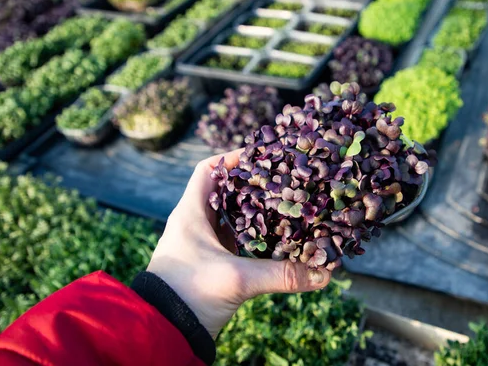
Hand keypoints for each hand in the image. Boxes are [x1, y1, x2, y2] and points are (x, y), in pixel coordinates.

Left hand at [147, 149, 330, 336]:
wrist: (164, 331)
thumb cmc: (188, 295)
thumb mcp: (235, 279)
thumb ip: (280, 275)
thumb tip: (322, 274)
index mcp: (191, 214)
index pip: (208, 170)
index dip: (231, 158)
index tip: (260, 156)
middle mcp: (195, 224)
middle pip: (224, 191)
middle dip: (251, 184)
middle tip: (280, 180)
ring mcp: (203, 244)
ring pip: (231, 217)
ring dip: (254, 211)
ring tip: (282, 204)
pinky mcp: (211, 263)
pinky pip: (234, 240)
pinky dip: (252, 236)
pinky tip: (273, 238)